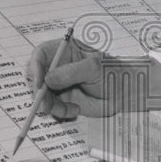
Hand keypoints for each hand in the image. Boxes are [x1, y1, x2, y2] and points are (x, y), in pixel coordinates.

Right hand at [26, 40, 160, 118]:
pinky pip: (51, 107)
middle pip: (35, 76)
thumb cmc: (113, 73)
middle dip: (39, 92)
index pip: (41, 54)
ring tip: (68, 110)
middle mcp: (58, 66)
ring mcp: (59, 83)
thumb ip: (70, 73)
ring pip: (41, 94)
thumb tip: (47, 79)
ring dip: (50, 105)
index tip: (39, 83)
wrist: (126, 93)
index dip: (35, 67)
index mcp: (65, 50)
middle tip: (47, 105)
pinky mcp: (62, 98)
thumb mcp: (94, 69)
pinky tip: (74, 110)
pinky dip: (59, 111)